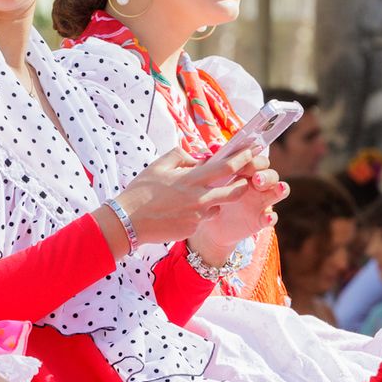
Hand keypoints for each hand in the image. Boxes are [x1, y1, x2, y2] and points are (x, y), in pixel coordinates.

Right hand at [107, 147, 257, 248]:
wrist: (128, 221)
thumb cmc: (141, 191)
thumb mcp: (159, 165)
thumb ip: (182, 157)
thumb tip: (198, 158)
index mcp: (192, 179)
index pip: (226, 167)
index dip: (243, 158)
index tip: (254, 151)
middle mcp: (199, 198)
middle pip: (235, 192)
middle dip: (244, 184)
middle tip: (245, 179)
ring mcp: (197, 216)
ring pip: (218, 206)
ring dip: (216, 200)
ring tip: (196, 197)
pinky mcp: (192, 230)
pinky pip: (202, 219)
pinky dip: (198, 213)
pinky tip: (180, 211)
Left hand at [191, 160, 288, 261]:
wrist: (210, 225)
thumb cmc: (213, 197)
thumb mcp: (210, 181)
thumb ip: (213, 165)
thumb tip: (211, 148)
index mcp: (248, 172)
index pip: (258, 160)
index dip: (255, 159)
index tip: (246, 160)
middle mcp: (259, 185)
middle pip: (271, 174)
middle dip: (266, 174)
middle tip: (257, 179)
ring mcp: (262, 202)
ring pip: (279, 190)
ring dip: (280, 188)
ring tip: (278, 188)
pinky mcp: (260, 220)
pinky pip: (271, 217)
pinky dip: (272, 217)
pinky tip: (268, 217)